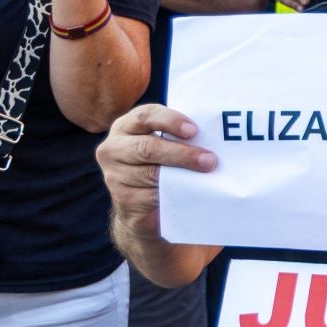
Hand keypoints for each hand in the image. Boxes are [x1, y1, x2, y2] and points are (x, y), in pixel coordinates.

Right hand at [95, 105, 216, 239]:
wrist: (143, 209)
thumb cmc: (160, 167)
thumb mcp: (164, 145)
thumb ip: (178, 136)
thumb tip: (213, 135)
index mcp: (125, 127)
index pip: (145, 116)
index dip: (171, 121)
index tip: (194, 130)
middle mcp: (113, 149)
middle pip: (148, 147)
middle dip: (182, 153)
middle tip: (210, 160)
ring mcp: (114, 176)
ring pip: (152, 174)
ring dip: (183, 176)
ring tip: (207, 177)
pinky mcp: (123, 201)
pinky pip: (152, 196)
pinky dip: (175, 195)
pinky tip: (191, 193)